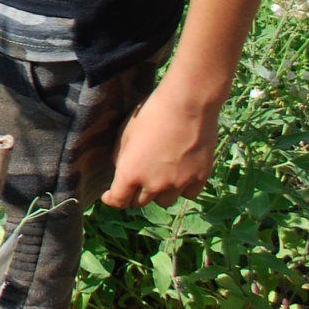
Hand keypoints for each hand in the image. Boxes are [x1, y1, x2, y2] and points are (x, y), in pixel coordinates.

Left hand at [101, 76, 222, 208]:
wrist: (186, 105)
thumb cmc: (150, 114)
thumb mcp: (124, 134)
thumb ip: (121, 158)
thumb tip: (122, 171)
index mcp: (130, 173)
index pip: (117, 201)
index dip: (111, 199)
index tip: (109, 196)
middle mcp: (154, 184)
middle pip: (140, 203)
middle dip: (134, 193)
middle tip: (136, 181)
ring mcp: (178, 184)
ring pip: (164, 201)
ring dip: (159, 193)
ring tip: (160, 176)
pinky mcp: (199, 179)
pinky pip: (188, 194)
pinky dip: (182, 188)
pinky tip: (181, 174)